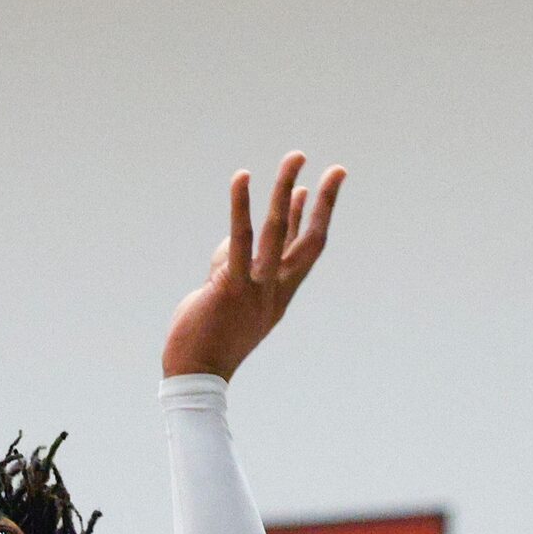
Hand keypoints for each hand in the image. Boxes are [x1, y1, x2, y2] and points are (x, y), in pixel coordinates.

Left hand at [161, 152, 347, 379]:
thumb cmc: (207, 339)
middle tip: (337, 168)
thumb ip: (233, 267)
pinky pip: (240, 240)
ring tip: (295, 157)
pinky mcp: (232, 287)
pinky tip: (242, 178)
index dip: (311, 217)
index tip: (315, 187)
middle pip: (309, 239)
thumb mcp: (228, 298)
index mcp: (280, 295)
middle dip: (326, 202)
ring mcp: (257, 289)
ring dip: (287, 190)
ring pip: (280, 232)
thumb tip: (235, 235)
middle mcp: (276, 290)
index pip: (304, 250)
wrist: (195, 376)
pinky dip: (241, 206)